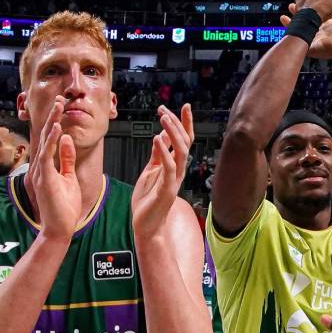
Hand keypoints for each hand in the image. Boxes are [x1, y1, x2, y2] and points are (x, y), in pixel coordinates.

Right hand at [27, 98, 82, 241]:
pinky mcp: (43, 179)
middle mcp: (40, 167)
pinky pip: (47, 156)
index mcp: (46, 166)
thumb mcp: (68, 178)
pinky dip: (52, 141)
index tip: (61, 106)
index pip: (50, 139)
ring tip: (59, 106)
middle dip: (53, 116)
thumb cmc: (63, 208)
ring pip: (45, 142)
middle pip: (46, 136)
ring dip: (52, 123)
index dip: (55, 122)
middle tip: (59, 98)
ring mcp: (40, 172)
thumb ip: (67, 159)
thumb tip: (67, 139)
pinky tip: (57, 128)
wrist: (59, 230)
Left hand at [134, 105, 195, 245]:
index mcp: (174, 166)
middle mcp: (178, 171)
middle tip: (164, 110)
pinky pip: (169, 167)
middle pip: (185, 142)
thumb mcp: (150, 173)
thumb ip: (156, 157)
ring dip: (173, 133)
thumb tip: (159, 138)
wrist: (146, 226)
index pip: (184, 140)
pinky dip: (164, 151)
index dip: (185, 123)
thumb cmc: (147, 202)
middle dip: (177, 123)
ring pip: (181, 152)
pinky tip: (157, 139)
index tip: (183, 106)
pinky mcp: (167, 189)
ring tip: (163, 119)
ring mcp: (174, 180)